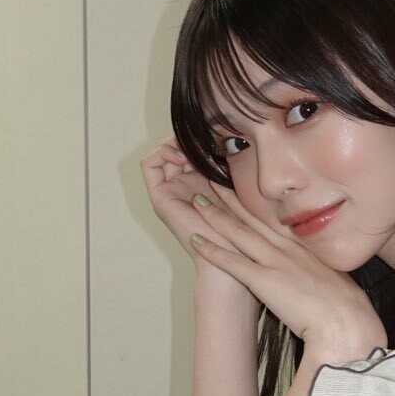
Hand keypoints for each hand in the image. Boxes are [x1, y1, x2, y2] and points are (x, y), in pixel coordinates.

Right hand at [140, 137, 241, 265]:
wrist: (233, 258)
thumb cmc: (245, 230)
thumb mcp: (242, 188)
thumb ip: (233, 166)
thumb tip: (232, 136)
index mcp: (202, 183)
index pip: (193, 148)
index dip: (200, 137)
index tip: (216, 138)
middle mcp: (183, 186)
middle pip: (177, 147)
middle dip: (188, 137)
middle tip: (204, 139)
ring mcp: (170, 191)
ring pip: (162, 152)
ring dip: (176, 142)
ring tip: (194, 148)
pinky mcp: (159, 197)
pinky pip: (149, 164)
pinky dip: (162, 152)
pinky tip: (183, 156)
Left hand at [189, 188, 386, 353]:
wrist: (347, 323)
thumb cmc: (347, 311)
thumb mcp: (336, 284)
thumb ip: (322, 277)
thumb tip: (321, 281)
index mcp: (306, 250)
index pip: (275, 222)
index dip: (256, 206)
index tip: (243, 192)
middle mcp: (289, 250)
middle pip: (254, 219)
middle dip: (232, 199)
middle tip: (213, 182)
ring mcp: (276, 263)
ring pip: (239, 233)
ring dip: (216, 216)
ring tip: (198, 201)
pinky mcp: (265, 281)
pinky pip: (232, 262)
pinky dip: (212, 250)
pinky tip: (194, 240)